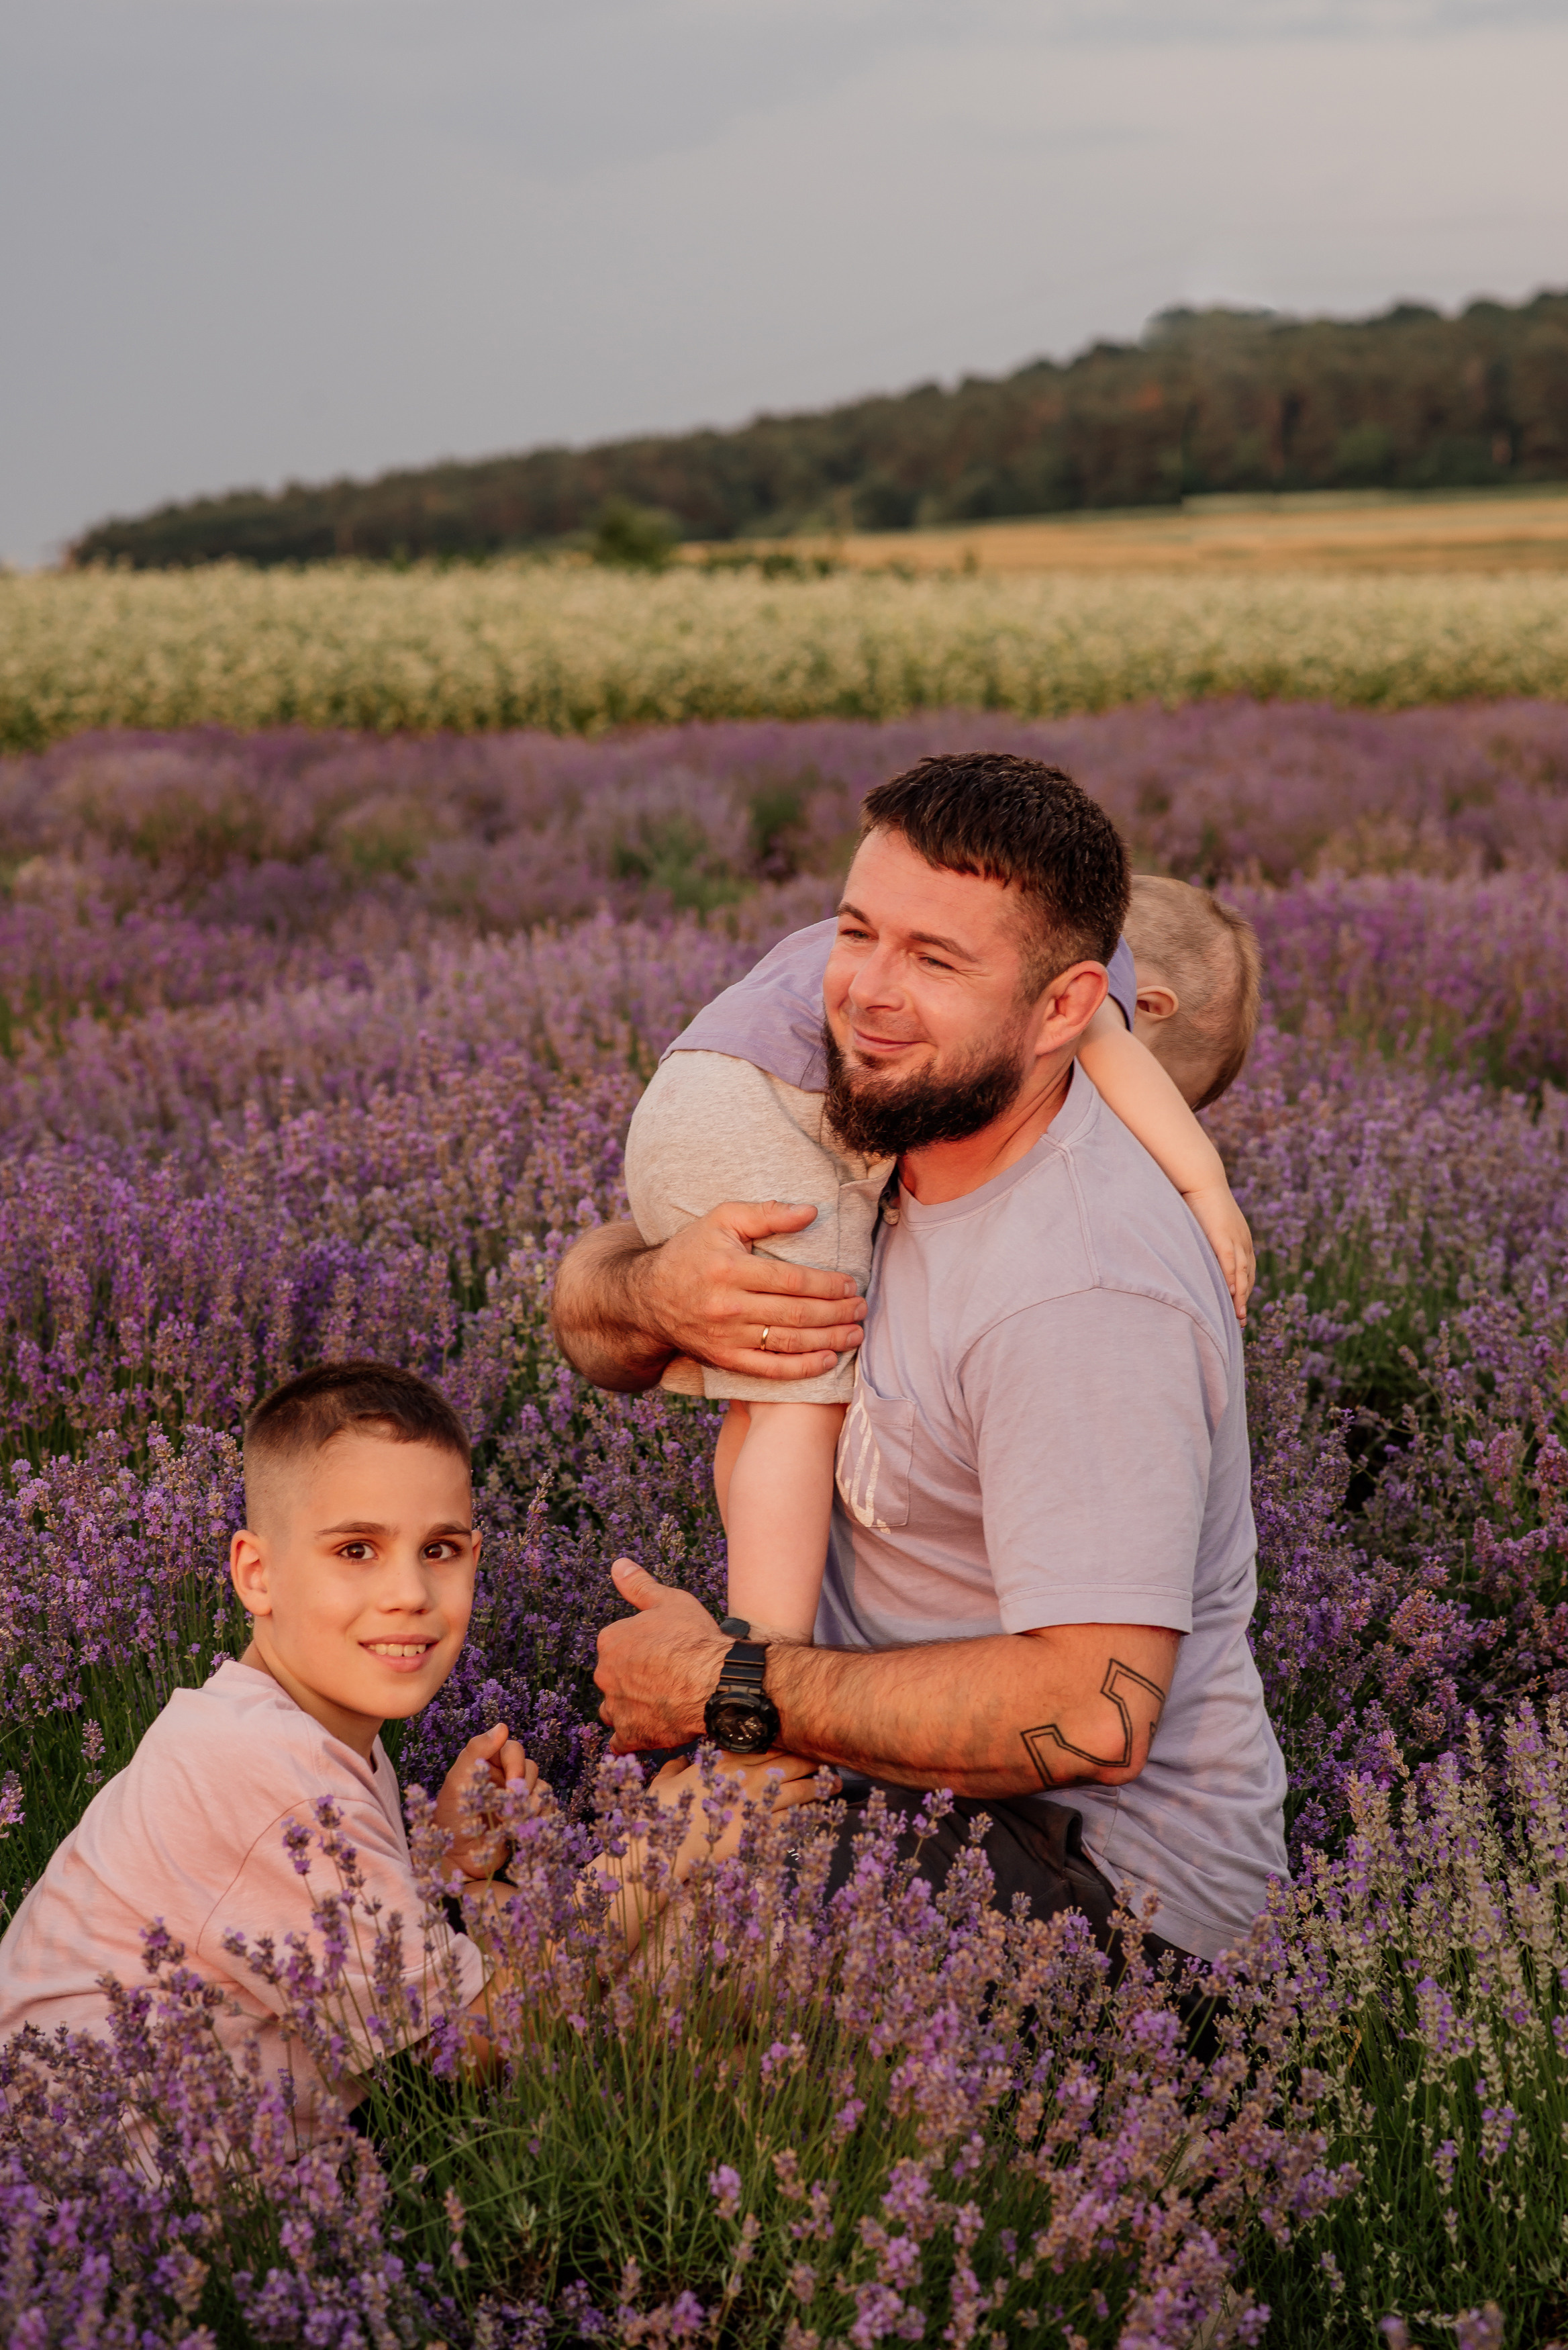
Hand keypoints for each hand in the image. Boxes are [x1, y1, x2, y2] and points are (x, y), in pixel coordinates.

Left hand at [435, 1724, 540, 1878]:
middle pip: (529, 1767)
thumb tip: (503, 1726)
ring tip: (510, 1822)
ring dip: (530, 1804)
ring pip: (541, 1787)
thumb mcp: (456, 1782)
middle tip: (507, 1807)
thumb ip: (476, 1751)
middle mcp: (503, 1778)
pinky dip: (539, 1816)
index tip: (510, 1781)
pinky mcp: (526, 1818)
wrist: (456, 1861)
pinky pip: (546, 1808)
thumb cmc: (450, 1821)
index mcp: (486, 1764)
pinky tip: (522, 1828)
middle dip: (521, 1786)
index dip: (515, 1762)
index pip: (511, 1749)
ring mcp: (516, 1798)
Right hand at [554, 1210, 866, 1391]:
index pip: (791, 1280)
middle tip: (863, 1310)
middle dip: (836, 1313)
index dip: (827, 1285)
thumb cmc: (691, 1251)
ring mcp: (725, 1337)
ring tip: (856, 1334)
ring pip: (788, 1343)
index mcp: (729, 1269)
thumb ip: (767, 1213)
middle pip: (796, 1314)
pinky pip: (769, 1369)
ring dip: (828, 1341)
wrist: (646, 1297)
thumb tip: (811, 1212)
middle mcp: (727, 1306)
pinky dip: (801, 1369)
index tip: (851, 1284)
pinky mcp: (723, 1359)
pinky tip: (827, 1360)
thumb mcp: (722, 1219)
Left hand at [596, 1558, 732, 1753]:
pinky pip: (621, 1741)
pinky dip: (630, 1737)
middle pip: (613, 1677)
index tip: (661, 1652)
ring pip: (613, 1709)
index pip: (616, 1645)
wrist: (716, 1683)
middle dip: (632, 1679)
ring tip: (660, 1704)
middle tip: (665, 1678)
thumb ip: (639, 1585)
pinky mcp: (630, 1734)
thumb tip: (618, 1564)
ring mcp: (616, 1707)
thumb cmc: (695, 1639)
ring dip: (629, 1708)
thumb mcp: (670, 1601)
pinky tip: (648, 1730)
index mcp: (611, 1641)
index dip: (640, 1649)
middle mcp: (605, 1674)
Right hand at [650, 1748, 832, 1869]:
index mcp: (724, 1760)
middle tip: (828, 1758)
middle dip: (811, 1760)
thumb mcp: (663, 1782)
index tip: (802, 1739)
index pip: (766, 1744)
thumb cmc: (661, 1814)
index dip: (788, 1742)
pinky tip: (820, 1811)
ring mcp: (756, 1803)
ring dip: (820, 1785)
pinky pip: (794, 1818)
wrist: (662, 1848)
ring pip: (799, 1788)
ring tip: (835, 1783)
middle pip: (790, 1761)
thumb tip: (679, 1763)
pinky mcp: (761, 1830)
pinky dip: (809, 1813)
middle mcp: (745, 1776)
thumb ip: (675, 1768)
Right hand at [1182, 1182, 1254, 1322]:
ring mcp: (1234, 1238)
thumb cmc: (1200, 1198)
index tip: (1239, 1307)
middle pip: (1247, 1276)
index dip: (1244, 1289)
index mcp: (1240, 1238)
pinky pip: (1229, 1262)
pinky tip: (1231, 1294)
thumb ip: (1207, 1238)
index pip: (1246, 1270)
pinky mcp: (1223, 1235)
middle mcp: (1242, 1240)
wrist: (1202, 1178)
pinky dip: (1231, 1278)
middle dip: (1245, 1299)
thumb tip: (1197, 1249)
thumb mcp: (1208, 1223)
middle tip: (1241, 1320)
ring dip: (1241, 1296)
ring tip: (1238, 1315)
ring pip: (1241, 1273)